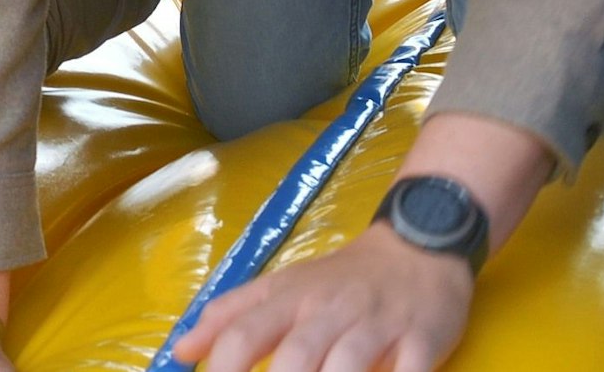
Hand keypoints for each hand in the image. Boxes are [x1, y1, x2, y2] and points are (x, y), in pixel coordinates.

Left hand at [171, 223, 473, 371]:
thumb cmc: (339, 278)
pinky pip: (410, 370)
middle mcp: (329, 310)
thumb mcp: (281, 286)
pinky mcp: (423, 338)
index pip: (244, 333)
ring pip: (348, 363)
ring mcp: (378, 324)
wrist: (418, 244)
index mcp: (290, 298)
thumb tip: (180, 351)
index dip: (224, 370)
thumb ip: (231, 316)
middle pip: (296, 356)